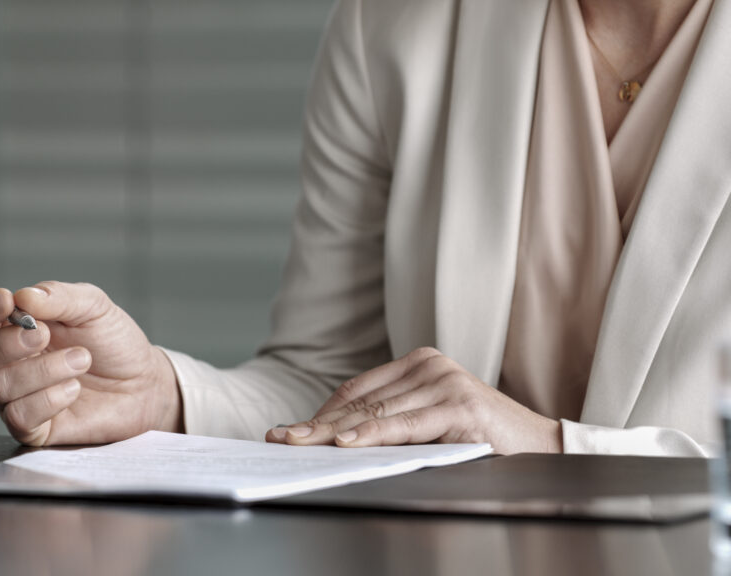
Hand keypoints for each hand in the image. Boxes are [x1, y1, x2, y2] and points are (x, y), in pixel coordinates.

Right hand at [0, 281, 181, 445]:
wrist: (144, 382)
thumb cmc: (113, 342)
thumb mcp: (93, 306)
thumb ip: (59, 296)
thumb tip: (23, 296)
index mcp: (10, 328)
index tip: (5, 302)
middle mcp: (5, 364)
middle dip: (7, 344)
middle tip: (45, 334)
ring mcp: (17, 397)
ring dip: (43, 369)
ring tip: (81, 359)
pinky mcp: (33, 427)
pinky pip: (19, 416)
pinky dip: (49, 398)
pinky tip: (74, 389)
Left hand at [265, 347, 560, 453]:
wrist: (542, 448)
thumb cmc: (481, 440)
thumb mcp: (430, 426)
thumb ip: (393, 422)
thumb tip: (336, 439)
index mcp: (419, 365)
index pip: (357, 390)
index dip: (322, 412)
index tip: (291, 430)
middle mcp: (430, 366)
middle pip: (360, 401)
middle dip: (318, 424)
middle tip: (282, 439)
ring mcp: (444, 382)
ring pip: (376, 412)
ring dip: (334, 432)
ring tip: (302, 444)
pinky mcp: (459, 405)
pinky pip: (404, 425)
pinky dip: (372, 435)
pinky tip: (345, 444)